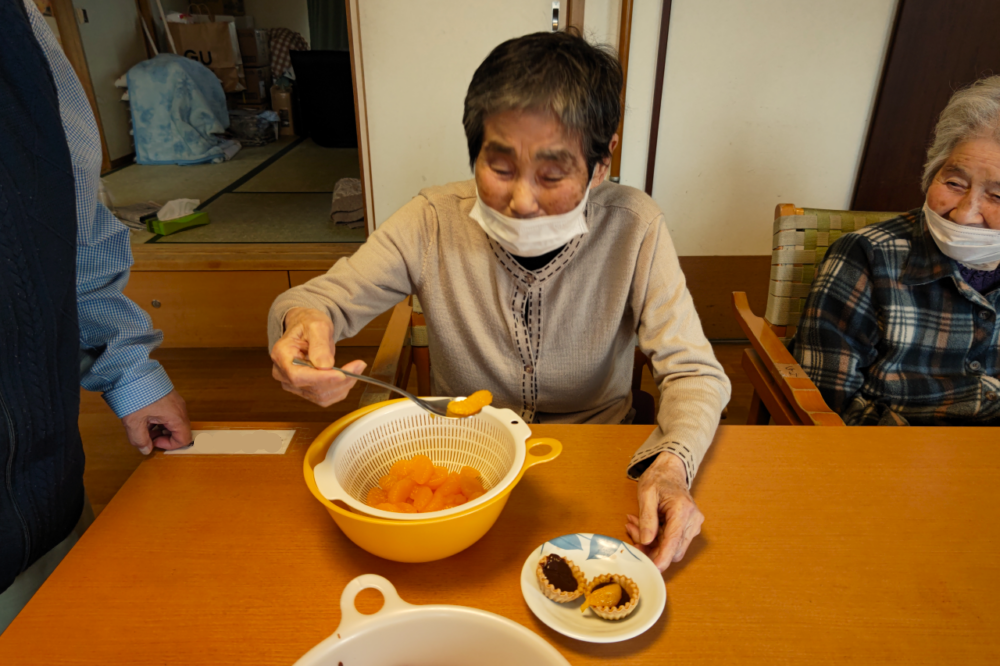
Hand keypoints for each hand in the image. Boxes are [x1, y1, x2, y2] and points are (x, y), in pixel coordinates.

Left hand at [120, 389, 191, 454]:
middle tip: (147, 435)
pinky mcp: (169, 397)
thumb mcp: (134, 422)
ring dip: (160, 428)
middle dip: (164, 437)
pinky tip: (145, 416)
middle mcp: (180, 409)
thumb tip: (145, 449)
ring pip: (174, 422)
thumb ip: (140, 440)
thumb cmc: (136, 394)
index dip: (169, 445)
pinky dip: (159, 419)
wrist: (132, 372)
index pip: (184, 439)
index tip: (154, 442)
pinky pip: (170, 413)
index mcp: (175, 416)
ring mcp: (176, 401)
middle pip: (179, 431)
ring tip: (143, 425)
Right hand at [270, 307, 367, 406]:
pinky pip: (324, 398)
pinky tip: (348, 377)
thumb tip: (324, 366)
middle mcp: (283, 373)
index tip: (343, 374)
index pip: (298, 375)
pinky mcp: (304, 390)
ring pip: (320, 396)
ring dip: (342, 386)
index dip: (321, 378)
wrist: (307, 328)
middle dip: (339, 380)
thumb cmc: (308, 323)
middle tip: (359, 366)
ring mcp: (292, 384)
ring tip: (356, 369)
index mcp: (281, 354)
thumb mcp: (317, 326)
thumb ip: (320, 345)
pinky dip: (340, 390)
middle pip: (312, 387)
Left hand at [625, 452, 703, 571]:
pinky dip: (656, 538)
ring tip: (633, 525)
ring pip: (671, 547)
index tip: (652, 570)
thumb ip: (647, 518)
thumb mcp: (646, 493)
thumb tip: (646, 541)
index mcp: (682, 510)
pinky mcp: (689, 528)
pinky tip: (642, 526)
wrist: (670, 469)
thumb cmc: (658, 478)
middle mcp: (692, 520)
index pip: (673, 542)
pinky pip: (672, 541)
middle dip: (651, 548)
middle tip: (631, 534)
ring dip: (651, 543)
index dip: (662, 559)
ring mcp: (693, 525)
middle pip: (672, 549)